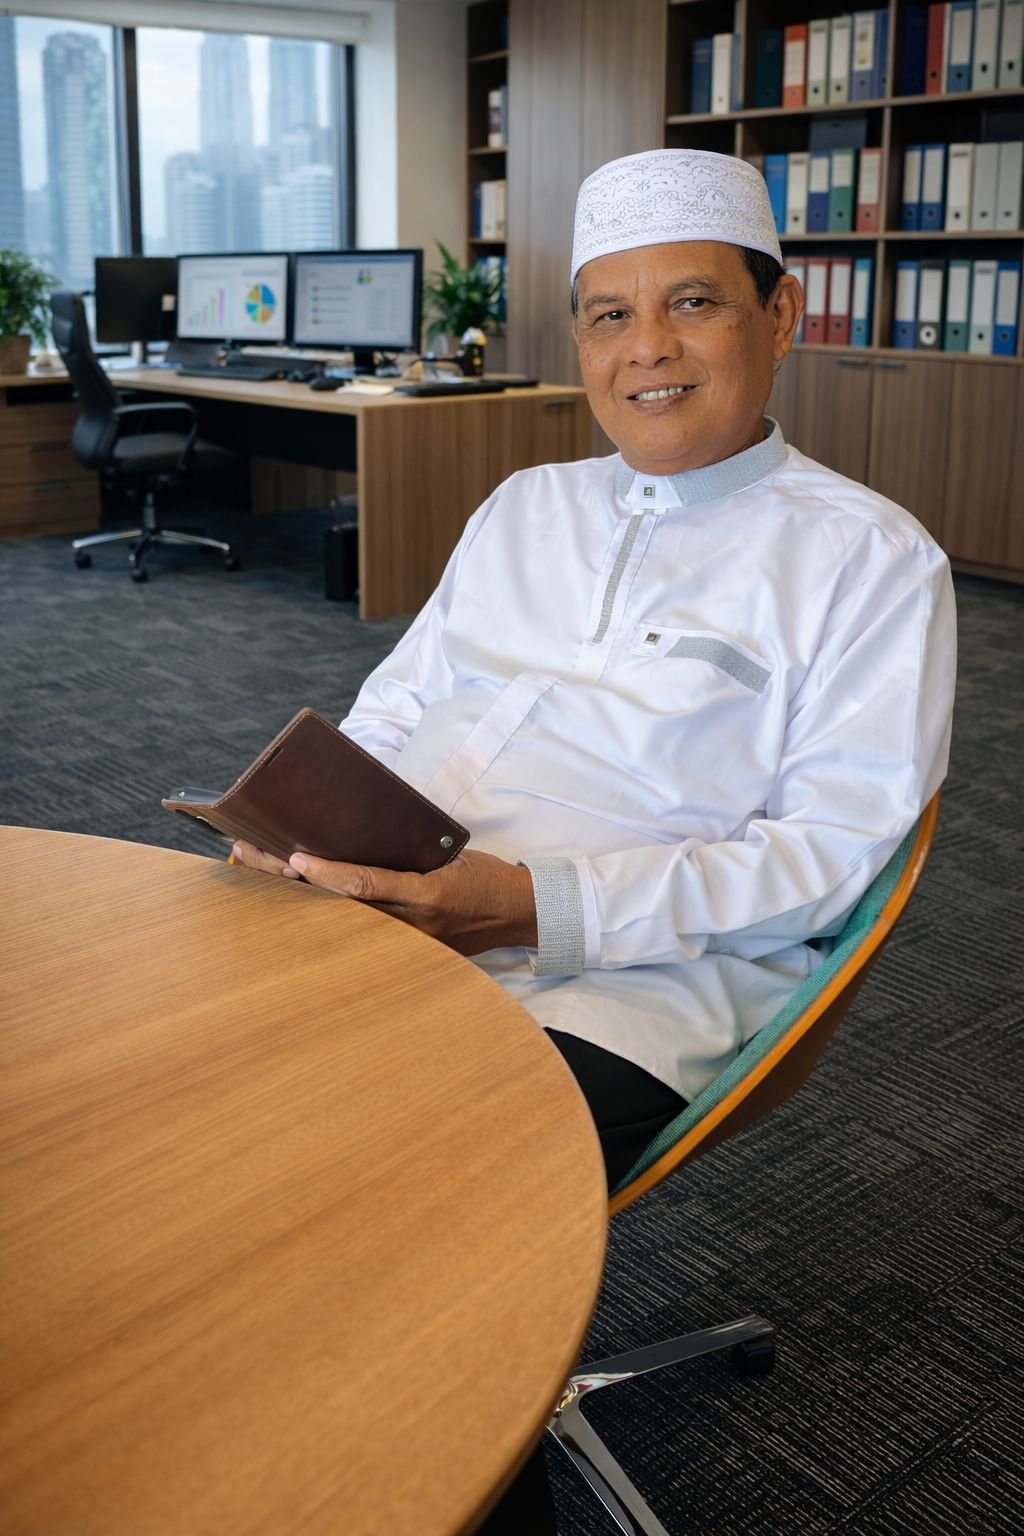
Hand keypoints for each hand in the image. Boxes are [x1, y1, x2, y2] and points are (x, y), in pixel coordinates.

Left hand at [230, 841, 537, 956]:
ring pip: (335, 921)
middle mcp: (409, 925)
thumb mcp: (448, 854)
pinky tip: (285, 898)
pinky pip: (351, 931)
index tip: (295, 859)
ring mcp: (403, 943)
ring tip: (253, 871)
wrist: (517, 914)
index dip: (329, 875)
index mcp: (426, 895)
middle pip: (337, 906)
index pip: (368, 885)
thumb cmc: (482, 875)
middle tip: (249, 857)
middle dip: (289, 882)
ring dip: (292, 897)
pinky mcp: (401, 952)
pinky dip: (316, 913)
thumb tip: (353, 831)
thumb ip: (404, 849)